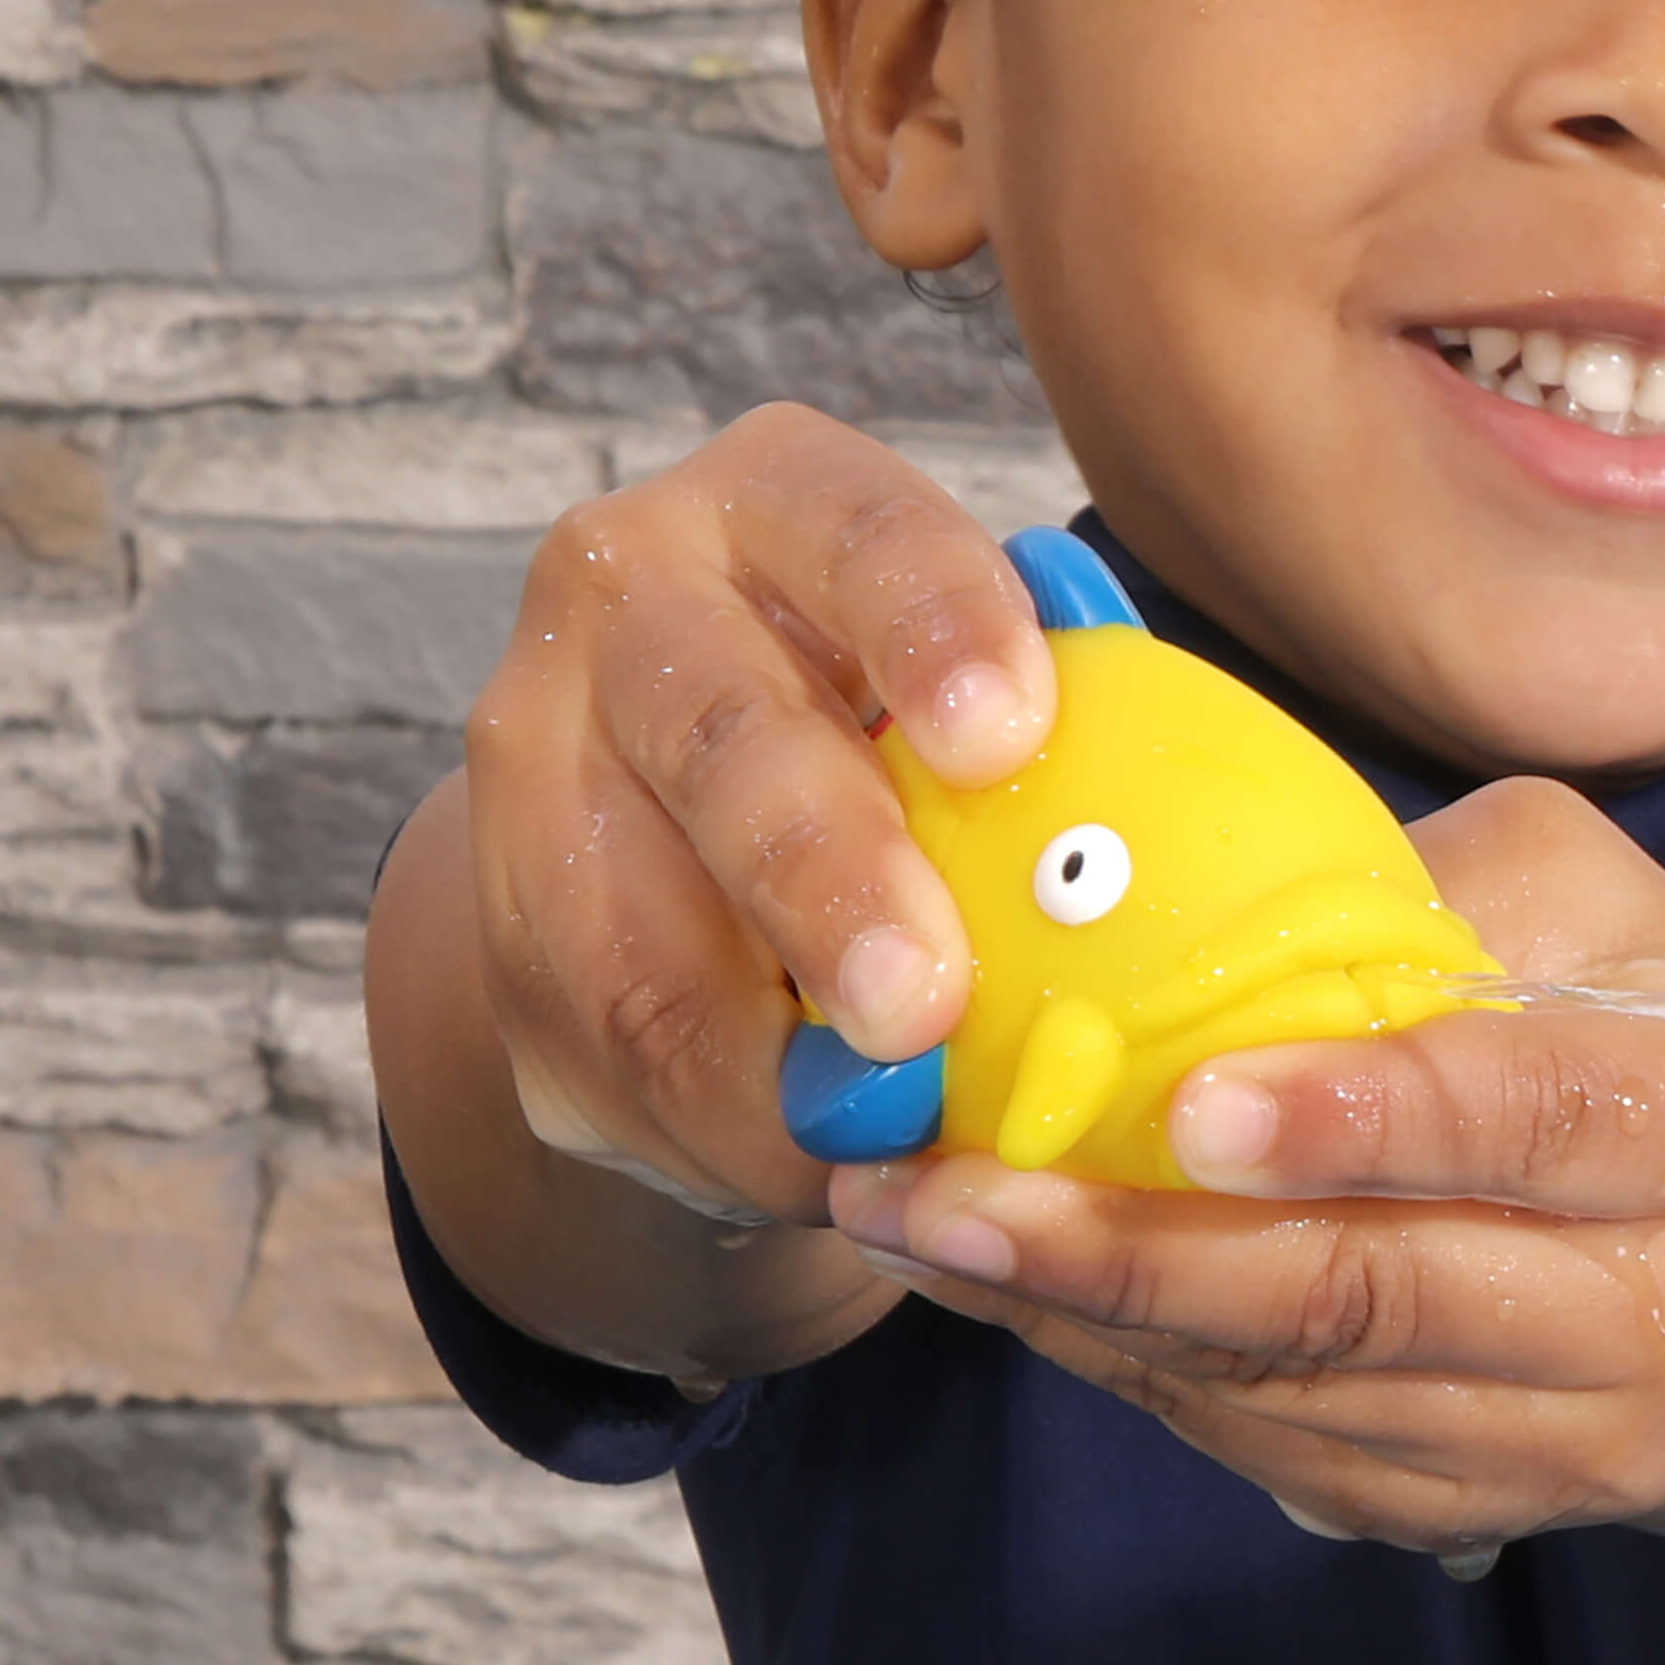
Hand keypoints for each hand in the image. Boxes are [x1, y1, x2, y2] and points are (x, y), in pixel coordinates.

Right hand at [461, 403, 1056, 1228]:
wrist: (702, 844)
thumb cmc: (911, 757)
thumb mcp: (974, 719)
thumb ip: (1048, 758)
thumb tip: (1166, 868)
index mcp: (781, 503)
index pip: (858, 527)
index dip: (934, 622)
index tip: (1007, 736)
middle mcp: (633, 589)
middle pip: (723, 732)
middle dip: (827, 874)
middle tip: (923, 1002)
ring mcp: (536, 745)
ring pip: (634, 920)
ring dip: (763, 1048)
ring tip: (880, 1121)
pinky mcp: (499, 918)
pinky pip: (613, 1046)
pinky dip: (730, 1121)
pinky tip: (815, 1160)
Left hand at [822, 778, 1664, 1560]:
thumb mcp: (1640, 928)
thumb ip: (1462, 895)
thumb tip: (1225, 900)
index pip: (1540, 1123)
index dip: (1360, 1114)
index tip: (1185, 1099)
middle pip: (1383, 1296)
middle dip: (1138, 1248)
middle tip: (946, 1188)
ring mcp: (1582, 1448)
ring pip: (1304, 1392)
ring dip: (1088, 1316)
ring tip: (924, 1228)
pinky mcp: (1489, 1512)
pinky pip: (1281, 1451)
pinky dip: (1135, 1372)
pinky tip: (1025, 1294)